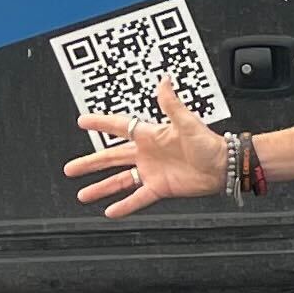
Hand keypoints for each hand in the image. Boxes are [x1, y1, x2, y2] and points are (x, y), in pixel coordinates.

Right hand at [63, 78, 228, 216]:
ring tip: (82, 195)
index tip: (82, 121)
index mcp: (151, 135)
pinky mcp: (160, 188)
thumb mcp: (188, 122)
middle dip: (90, 163)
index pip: (120, 127)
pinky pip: (138, 198)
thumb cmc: (209, 143)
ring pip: (119, 181)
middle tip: (70, 168)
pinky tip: (110, 211)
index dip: (101, 123)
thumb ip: (172, 103)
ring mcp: (151, 172)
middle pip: (111, 158)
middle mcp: (147, 154)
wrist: (223, 166)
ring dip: (101, 188)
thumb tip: (164, 80)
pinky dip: (124, 205)